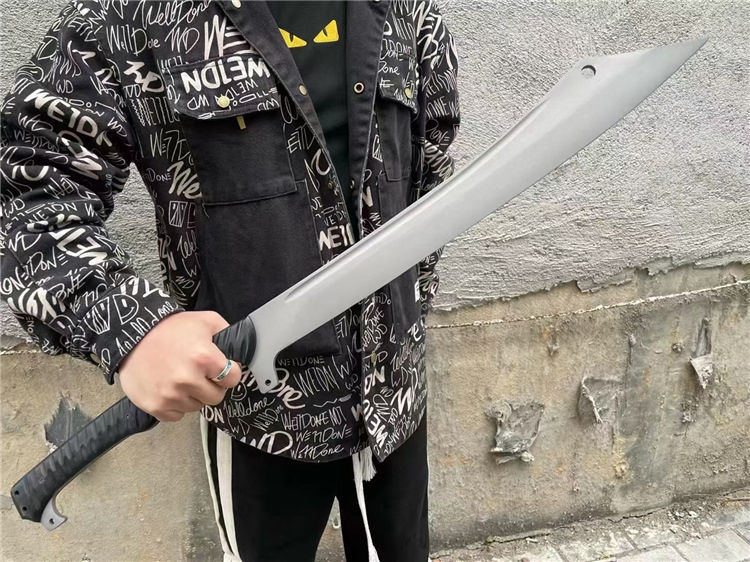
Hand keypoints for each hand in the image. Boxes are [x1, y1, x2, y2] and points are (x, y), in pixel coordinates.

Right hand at [117, 311, 242, 421]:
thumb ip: (227, 334)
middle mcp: (187, 379)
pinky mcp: (155, 406)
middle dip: (212, 386)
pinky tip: (170, 388)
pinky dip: (176, 405)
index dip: (229, 372)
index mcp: (204, 358)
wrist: (132, 334)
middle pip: (216, 397)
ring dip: (193, 395)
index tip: (221, 369)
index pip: (233, 378)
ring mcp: (170, 395)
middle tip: (200, 374)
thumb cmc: (170, 328)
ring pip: (197, 406)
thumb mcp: (206, 320)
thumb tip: (239, 353)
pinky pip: (177, 415)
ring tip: (181, 377)